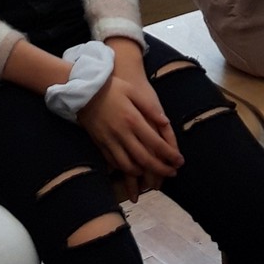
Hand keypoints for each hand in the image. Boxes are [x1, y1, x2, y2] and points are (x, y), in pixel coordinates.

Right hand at [80, 62, 182, 197]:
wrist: (83, 89)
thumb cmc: (112, 87)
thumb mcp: (133, 91)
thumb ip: (150, 108)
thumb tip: (166, 123)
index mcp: (133, 119)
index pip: (156, 143)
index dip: (170, 155)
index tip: (180, 161)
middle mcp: (121, 133)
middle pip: (144, 159)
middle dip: (160, 169)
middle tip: (172, 173)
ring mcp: (109, 140)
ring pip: (128, 165)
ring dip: (143, 174)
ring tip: (153, 176)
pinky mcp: (99, 143)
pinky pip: (113, 162)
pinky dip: (125, 169)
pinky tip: (133, 169)